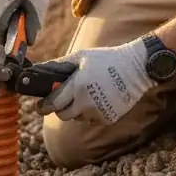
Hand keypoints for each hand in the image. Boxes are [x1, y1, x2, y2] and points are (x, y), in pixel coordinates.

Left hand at [37, 38, 153, 124]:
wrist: (136, 68)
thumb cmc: (106, 59)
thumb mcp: (81, 56)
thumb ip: (59, 65)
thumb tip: (39, 71)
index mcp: (77, 86)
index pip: (53, 105)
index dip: (44, 106)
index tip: (40, 106)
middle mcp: (86, 103)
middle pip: (63, 115)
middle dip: (61, 108)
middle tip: (65, 98)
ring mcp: (98, 113)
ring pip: (78, 117)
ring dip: (78, 109)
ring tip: (89, 92)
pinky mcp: (108, 119)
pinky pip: (92, 119)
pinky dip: (92, 112)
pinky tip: (101, 97)